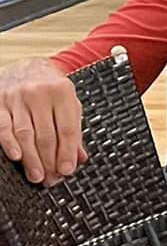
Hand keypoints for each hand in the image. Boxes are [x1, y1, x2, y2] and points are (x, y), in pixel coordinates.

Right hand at [0, 59, 86, 183]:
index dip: (67, 152)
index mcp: (63, 92)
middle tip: (50, 178)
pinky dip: (9, 144)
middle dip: (49, 160)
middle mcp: (40, 94)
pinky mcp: (0, 103)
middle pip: (46, 134)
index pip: (67, 129)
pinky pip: (3, 127)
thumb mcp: (69, 103)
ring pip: (25, 134)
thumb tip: (78, 157)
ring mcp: (17, 98)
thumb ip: (74, 130)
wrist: (28, 66)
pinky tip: (17, 157)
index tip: (67, 170)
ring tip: (37, 175)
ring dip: (31, 158)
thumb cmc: (51, 89)